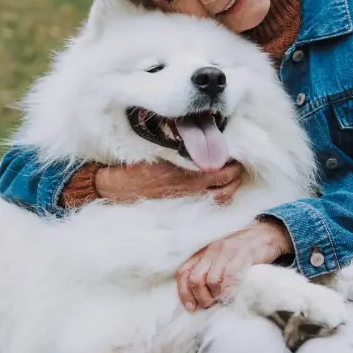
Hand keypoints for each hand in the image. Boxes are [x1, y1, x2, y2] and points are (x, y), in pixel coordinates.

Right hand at [95, 161, 242, 204]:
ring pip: (221, 200)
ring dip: (230, 190)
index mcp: (187, 173)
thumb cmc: (135, 167)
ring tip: (229, 181)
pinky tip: (216, 194)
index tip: (233, 156)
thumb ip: (183, 152)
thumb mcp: (160, 153)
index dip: (233, 163)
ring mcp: (187, 201)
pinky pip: (209, 207)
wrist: (116, 188)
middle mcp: (191, 189)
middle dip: (235, 176)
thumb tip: (202, 144)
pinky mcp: (182, 209)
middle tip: (236, 168)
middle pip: (227, 186)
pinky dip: (218, 201)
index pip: (223, 170)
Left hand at [176, 218, 293, 310]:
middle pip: (195, 279)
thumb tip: (198, 300)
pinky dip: (229, 292)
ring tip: (224, 300)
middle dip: (201, 297)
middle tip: (210, 305)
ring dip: (216, 296)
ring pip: (211, 281)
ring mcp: (226, 251)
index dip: (184, 293)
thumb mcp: (220, 260)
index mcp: (203, 252)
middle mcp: (211, 250)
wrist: (266, 235)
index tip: (191, 308)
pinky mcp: (242, 255)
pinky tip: (233, 296)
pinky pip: (230, 278)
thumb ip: (208, 273)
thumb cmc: (242, 252)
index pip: (183, 272)